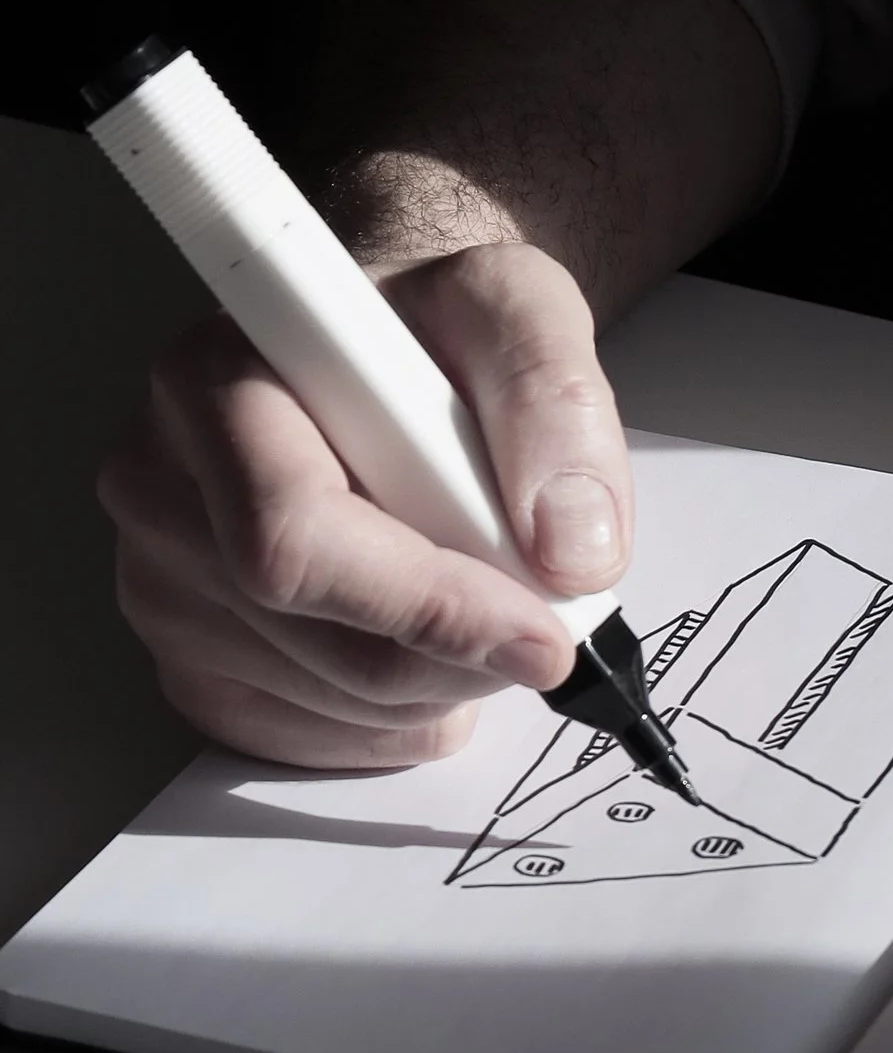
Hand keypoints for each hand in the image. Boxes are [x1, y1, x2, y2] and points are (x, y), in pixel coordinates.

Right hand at [100, 236, 631, 768]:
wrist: (385, 362)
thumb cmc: (432, 334)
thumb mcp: (518, 314)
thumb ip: (555, 407)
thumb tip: (571, 551)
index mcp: (213, 384)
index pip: (294, 540)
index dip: (429, 607)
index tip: (543, 631)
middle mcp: (162, 488)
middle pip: (327, 644)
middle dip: (466, 652)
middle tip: (541, 609)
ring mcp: (164, 587)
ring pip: (340, 702)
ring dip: (451, 681)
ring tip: (478, 595)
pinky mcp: (194, 665)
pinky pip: (323, 739)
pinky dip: (409, 714)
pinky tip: (429, 639)